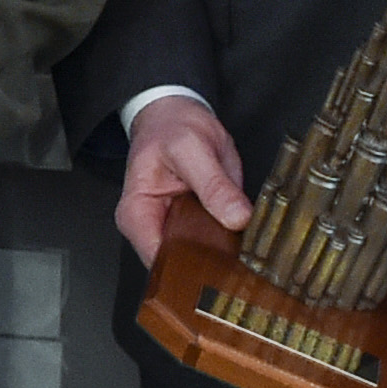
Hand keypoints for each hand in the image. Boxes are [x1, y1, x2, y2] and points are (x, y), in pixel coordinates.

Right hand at [116, 96, 249, 267]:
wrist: (174, 115)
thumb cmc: (171, 127)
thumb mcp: (192, 147)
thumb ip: (214, 184)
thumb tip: (238, 218)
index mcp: (137, 214)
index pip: (159, 262)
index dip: (192, 272)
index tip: (225, 272)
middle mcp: (150, 230)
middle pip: (179, 270)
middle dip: (211, 272)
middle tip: (245, 271)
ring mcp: (172, 232)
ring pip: (197, 264)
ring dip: (222, 263)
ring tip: (249, 261)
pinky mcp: (192, 230)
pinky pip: (209, 250)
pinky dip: (227, 251)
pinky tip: (245, 250)